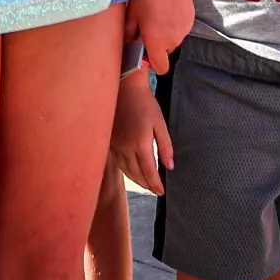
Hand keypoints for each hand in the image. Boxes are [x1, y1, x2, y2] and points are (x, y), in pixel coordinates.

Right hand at [109, 70, 172, 193]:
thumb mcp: (160, 123)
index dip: (155, 184)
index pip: (148, 171)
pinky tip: (131, 170)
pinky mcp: (109, 140)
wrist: (124, 87)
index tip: (161, 192)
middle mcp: (125, 147)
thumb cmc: (144, 103)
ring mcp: (115, 144)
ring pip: (125, 169)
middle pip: (136, 174)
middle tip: (155, 190)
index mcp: (140, 143)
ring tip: (145, 184)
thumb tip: (170, 166)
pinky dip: (126, 169)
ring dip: (136, 179)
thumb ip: (165, 146)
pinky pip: (117, 161)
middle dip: (146, 184)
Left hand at [126, 0, 192, 73]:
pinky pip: (181, 27)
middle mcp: (173, 39)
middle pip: (166, 52)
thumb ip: (129, 34)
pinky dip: (174, 22)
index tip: (144, 51)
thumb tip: (127, 44)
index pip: (160, 68)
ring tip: (157, 13)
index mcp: (157, 42)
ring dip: (166, 33)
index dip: (152, 62)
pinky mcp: (191, 18)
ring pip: (173, 38)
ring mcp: (184, 29)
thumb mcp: (131, 13)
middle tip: (147, 26)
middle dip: (157, 44)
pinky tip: (166, 6)